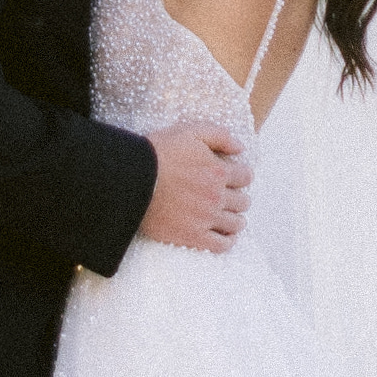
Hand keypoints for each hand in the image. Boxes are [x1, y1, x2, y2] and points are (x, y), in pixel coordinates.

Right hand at [139, 117, 250, 256]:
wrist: (131, 180)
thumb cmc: (159, 153)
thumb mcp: (190, 132)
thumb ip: (220, 136)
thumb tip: (241, 148)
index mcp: (218, 171)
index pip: (246, 177)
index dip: (241, 175)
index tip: (233, 177)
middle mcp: (216, 196)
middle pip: (243, 201)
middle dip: (238, 196)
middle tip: (228, 196)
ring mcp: (206, 219)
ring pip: (236, 224)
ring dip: (235, 218)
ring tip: (226, 215)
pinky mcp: (192, 236)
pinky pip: (221, 245)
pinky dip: (227, 241)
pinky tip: (223, 235)